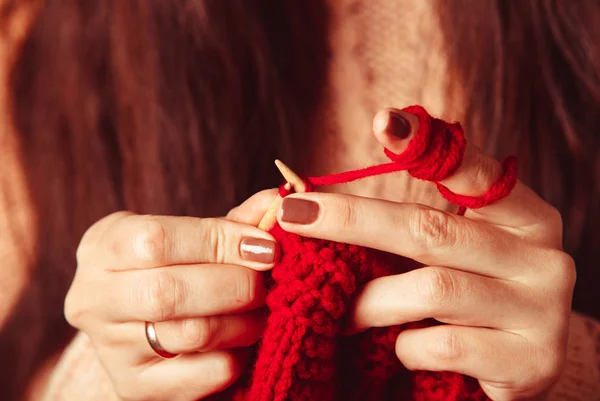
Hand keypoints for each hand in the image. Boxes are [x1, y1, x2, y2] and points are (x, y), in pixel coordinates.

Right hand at [64, 196, 276, 400]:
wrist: (135, 325)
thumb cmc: (170, 268)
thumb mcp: (188, 236)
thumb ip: (231, 222)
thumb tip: (278, 201)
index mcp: (103, 248)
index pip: (156, 241)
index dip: (219, 241)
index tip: (263, 246)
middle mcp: (94, 299)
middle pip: (168, 292)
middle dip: (236, 284)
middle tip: (265, 281)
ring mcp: (111, 349)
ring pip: (191, 335)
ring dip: (243, 321)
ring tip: (259, 309)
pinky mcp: (136, 387)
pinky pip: (204, 374)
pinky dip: (237, 355)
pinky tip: (241, 340)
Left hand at [274, 108, 575, 400]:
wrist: (520, 363)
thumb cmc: (471, 294)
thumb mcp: (452, 254)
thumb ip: (407, 223)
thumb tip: (305, 199)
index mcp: (525, 216)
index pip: (474, 171)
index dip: (425, 146)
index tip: (382, 122)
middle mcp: (542, 256)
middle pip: (431, 229)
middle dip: (352, 220)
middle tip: (292, 213)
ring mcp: (541, 310)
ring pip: (431, 291)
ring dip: (370, 301)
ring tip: (339, 310)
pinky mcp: (529, 361)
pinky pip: (440, 346)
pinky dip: (405, 347)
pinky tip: (401, 346)